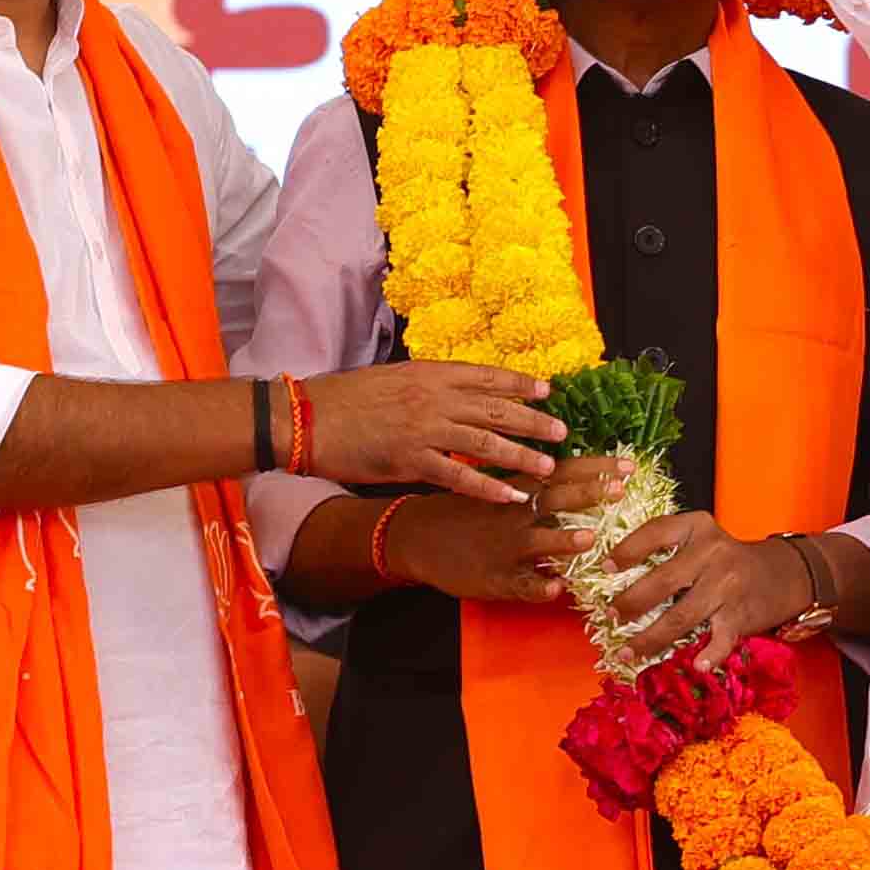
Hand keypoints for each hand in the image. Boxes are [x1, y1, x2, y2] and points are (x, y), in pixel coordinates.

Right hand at [310, 359, 567, 504]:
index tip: (547, 390)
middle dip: (533, 421)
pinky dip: (488, 487)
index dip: (520, 384)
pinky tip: (511, 497)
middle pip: (496, 409)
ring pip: (486, 443)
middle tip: (562, 431)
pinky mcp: (410, 461)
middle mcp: (434, 398)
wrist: (307, 418)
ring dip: (521, 456)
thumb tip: (455, 391)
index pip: (486, 376)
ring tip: (548, 467)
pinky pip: (458, 476)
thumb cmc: (346, 398)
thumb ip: (427, 385)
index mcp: (430, 373)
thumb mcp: (393, 379)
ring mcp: (424, 430)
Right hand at [364, 453, 633, 603]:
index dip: (595, 467)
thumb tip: (584, 477)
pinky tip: (556, 590)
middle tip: (620, 490)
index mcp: (517, 491)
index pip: (561, 472)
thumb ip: (535, 484)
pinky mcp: (494, 578)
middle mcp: (514, 514)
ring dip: (563, 541)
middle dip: (588, 494)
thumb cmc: (466, 510)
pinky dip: (537, 587)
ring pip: (537, 543)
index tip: (629, 463)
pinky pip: (519, 585)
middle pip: (555, 500)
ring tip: (589, 538)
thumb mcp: (498, 489)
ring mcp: (504, 548)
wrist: (417, 536)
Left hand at [599, 511, 833, 669]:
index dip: (628, 550)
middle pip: (663, 580)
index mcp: (697, 528)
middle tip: (611, 617)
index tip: (606, 567)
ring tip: (627, 653)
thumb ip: (669, 552)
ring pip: (681, 616)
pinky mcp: (741, 614)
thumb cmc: (729, 560)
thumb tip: (616, 581)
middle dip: (631, 602)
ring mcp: (728, 584)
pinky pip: (720, 639)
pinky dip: (709, 654)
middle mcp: (713, 552)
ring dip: (650, 638)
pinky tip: (696, 664)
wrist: (785, 573)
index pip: (656, 532)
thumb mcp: (702, 541)